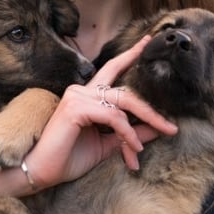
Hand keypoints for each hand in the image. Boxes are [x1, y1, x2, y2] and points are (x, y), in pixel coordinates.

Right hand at [26, 35, 177, 187]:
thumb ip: (129, 134)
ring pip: (123, 104)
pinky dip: (127, 134)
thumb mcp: (106, 146)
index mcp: (87, 96)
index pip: (112, 71)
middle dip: (151, 110)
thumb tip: (156, 129)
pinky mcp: (76, 108)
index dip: (130, 56)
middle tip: (172, 128)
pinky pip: (114, 117)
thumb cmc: (67, 158)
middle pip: (126, 91)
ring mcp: (77, 97)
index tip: (147, 42)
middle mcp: (82, 91)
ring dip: (139, 129)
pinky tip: (132, 150)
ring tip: (141, 151)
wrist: (41, 172)